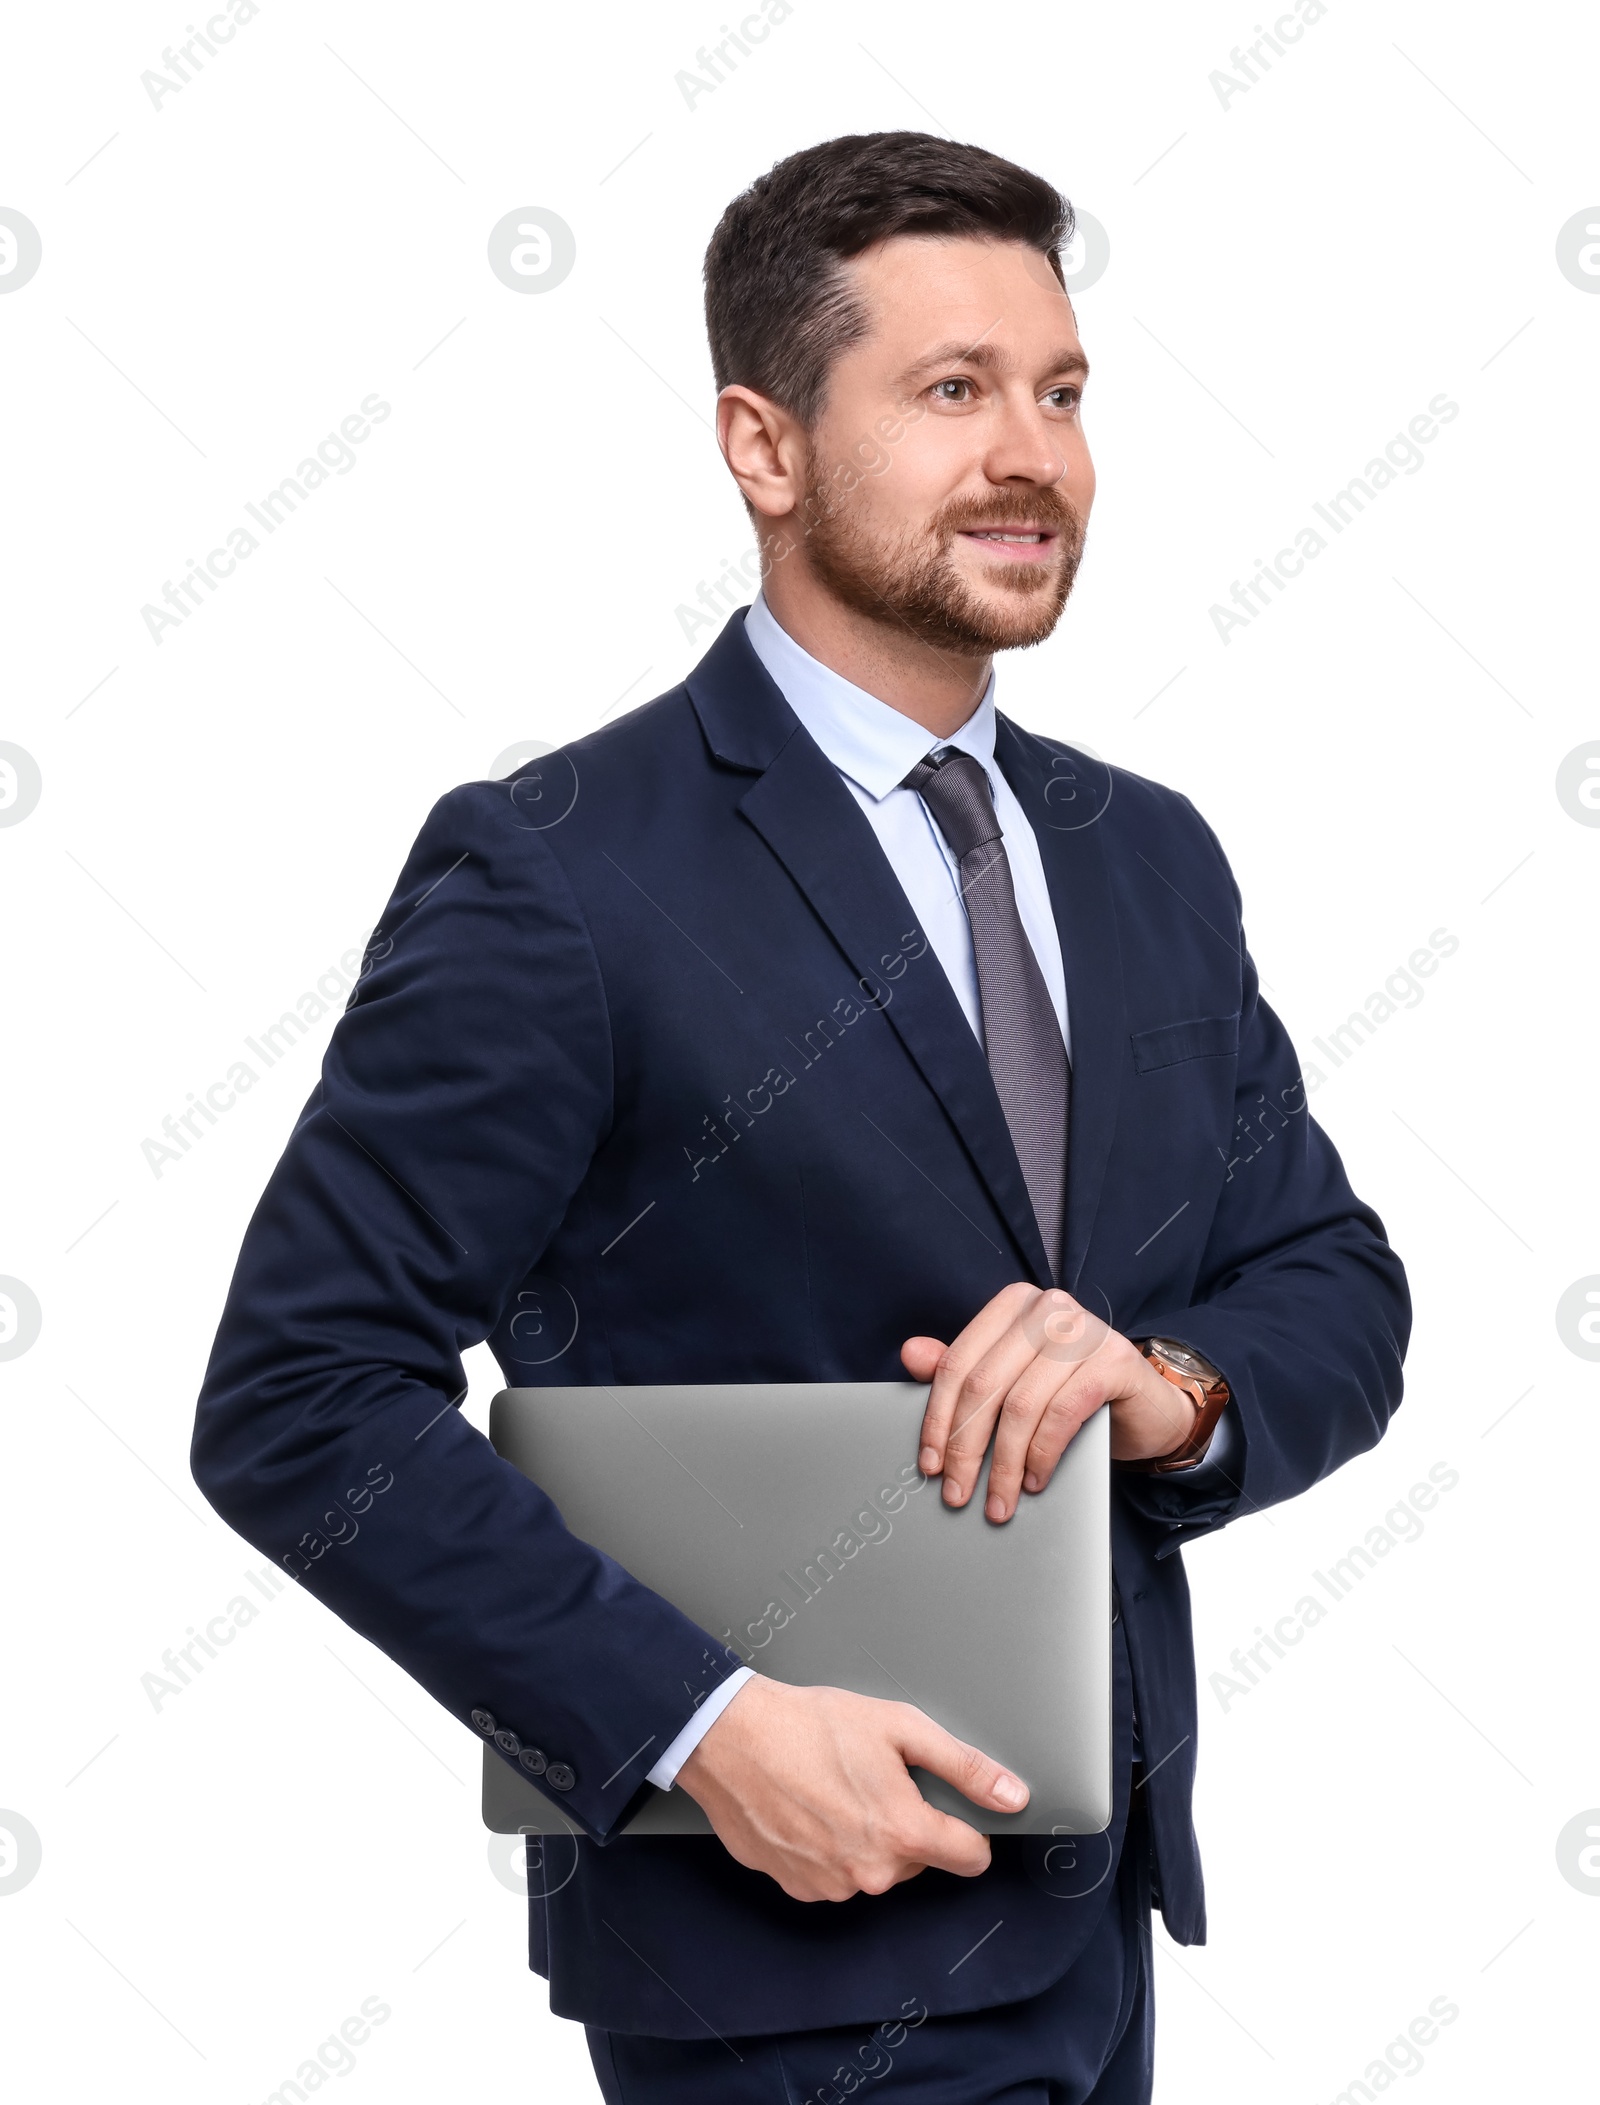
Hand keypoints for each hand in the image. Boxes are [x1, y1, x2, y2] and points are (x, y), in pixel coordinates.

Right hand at [675, 1675, 1027, 1901]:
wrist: (730, 1736)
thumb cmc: (810, 1725)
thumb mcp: (899, 1727)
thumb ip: (963, 1766)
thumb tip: (1011, 1796)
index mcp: (903, 1833)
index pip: (970, 1858)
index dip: (967, 1830)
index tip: (949, 1810)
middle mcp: (870, 1872)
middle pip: (917, 1859)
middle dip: (904, 1824)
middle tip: (871, 1778)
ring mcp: (831, 1885)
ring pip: (873, 1867)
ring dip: (864, 1836)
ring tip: (832, 1788)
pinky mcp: (797, 1886)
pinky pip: (832, 1873)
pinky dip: (828, 1847)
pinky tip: (808, 1807)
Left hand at [901, 1282, 1198, 1520]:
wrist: (1146, 1408)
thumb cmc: (1071, 1392)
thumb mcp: (1013, 1381)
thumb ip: (964, 1369)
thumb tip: (910, 1354)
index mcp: (1014, 1305)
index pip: (958, 1364)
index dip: (938, 1419)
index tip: (930, 1465)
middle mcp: (1047, 1308)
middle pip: (985, 1386)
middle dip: (966, 1449)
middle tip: (957, 1493)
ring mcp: (1084, 1329)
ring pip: (1021, 1405)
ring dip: (1005, 1464)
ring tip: (999, 1501)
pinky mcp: (1114, 1358)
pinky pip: (1062, 1414)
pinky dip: (1042, 1456)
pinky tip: (1036, 1481)